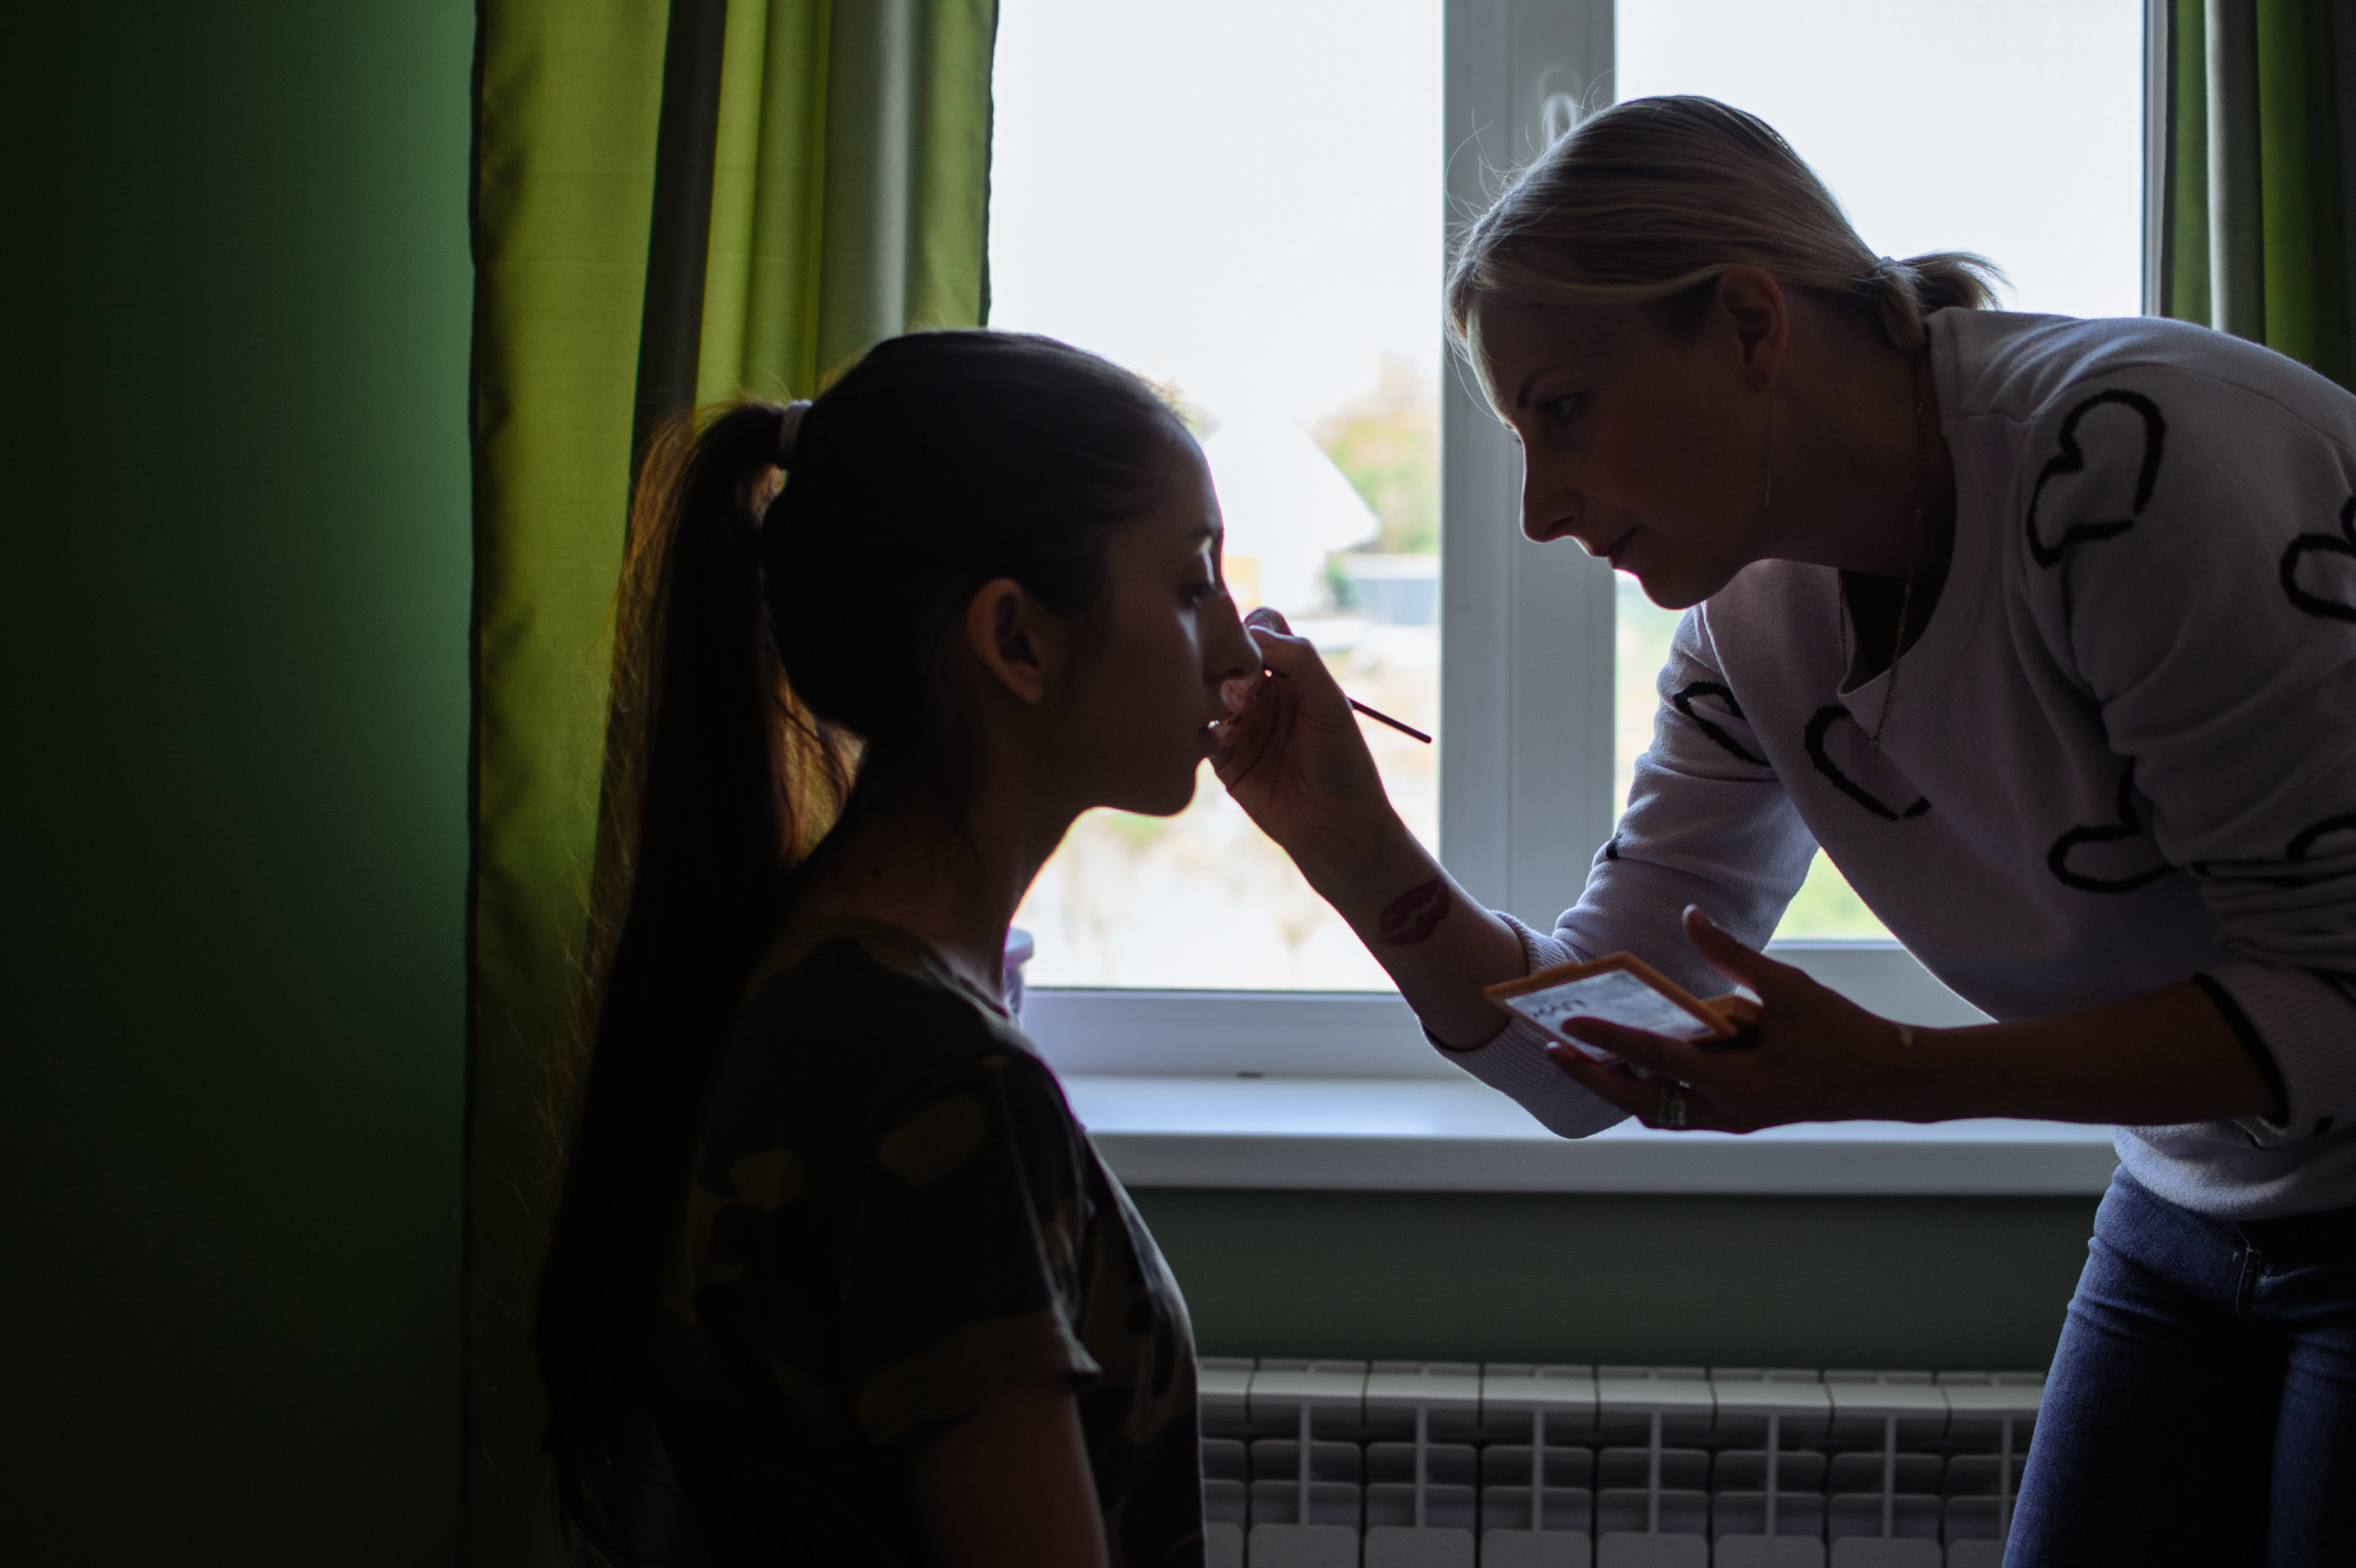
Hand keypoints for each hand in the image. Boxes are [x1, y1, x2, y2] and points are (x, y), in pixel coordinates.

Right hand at [1211, 608, 1398, 877]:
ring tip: (1233, 713)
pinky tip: (1224, 743)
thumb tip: (1251, 631)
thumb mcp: (1329, 700)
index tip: (1252, 655)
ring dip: (1210, 695)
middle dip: (1224, 664)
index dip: (1248, 632)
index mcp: (1291, 673)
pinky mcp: (1222, 758)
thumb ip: (1297, 657)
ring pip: (1203, 691)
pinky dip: (1203, 730)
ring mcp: (1239, 724)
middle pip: (1224, 655)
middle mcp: (1262, 693)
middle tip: (1242, 690)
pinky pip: (1197, 732)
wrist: (1336, 825)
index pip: (1258, 629)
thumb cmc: (1342, 760)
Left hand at [1542, 907, 1925, 1131]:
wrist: (1890, 1082)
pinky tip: (1630, 1059)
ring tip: (1579, 1053)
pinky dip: (1648, 1087)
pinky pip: (1677, 1108)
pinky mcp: (1737, 1116)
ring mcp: (1731, 1119)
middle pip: (1640, 1100)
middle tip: (1552, 1048)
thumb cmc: (1843, 1032)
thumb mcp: (1791, 988)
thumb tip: (1691, 914)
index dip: (1608, 1040)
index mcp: (1739, 1081)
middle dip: (1592, 1077)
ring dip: (1617, 1085)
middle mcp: (1727, 1110)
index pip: (1657, 1058)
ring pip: (1655, 1110)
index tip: (1566, 1024)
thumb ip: (1735, 956)